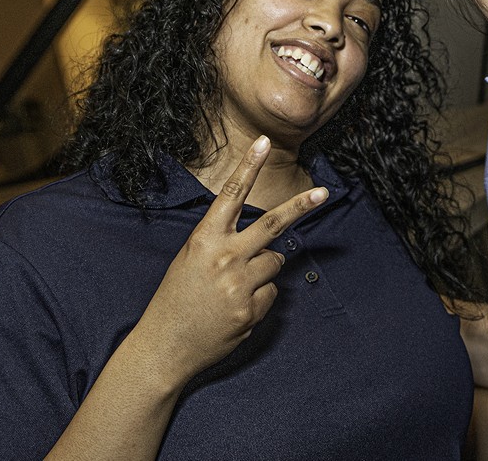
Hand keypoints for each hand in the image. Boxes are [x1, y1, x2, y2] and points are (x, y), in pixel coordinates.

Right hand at [129, 136, 326, 387]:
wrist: (164, 347)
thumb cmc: (176, 298)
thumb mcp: (190, 259)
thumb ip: (223, 243)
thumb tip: (265, 242)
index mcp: (204, 240)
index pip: (231, 195)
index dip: (249, 167)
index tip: (265, 142)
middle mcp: (225, 257)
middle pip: (273, 223)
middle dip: (301, 205)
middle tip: (323, 191)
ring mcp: (240, 284)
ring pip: (275, 261)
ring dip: (264, 268)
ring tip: (233, 286)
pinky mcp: (252, 309)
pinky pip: (272, 291)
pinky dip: (260, 296)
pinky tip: (235, 308)